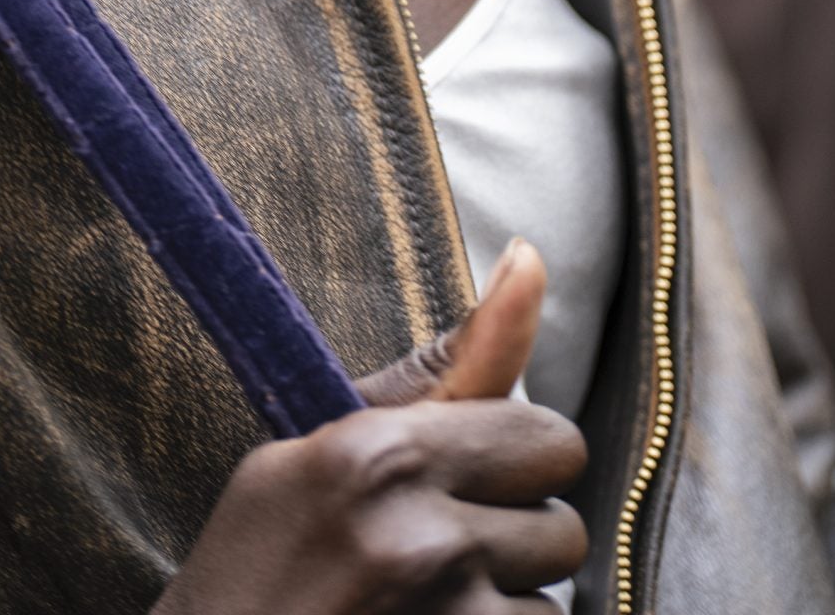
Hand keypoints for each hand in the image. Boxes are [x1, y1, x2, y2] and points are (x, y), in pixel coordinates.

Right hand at [155, 239, 587, 613]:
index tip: (474, 479)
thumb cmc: (269, 552)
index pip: (549, 438)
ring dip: (504, 606)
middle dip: (518, 539)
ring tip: (424, 605)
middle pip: (565, 530)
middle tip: (444, 551)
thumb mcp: (334, 441)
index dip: (517, 462)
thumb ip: (449, 365)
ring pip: (553, 605)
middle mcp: (421, 539)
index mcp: (383, 454)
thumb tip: (532, 254)